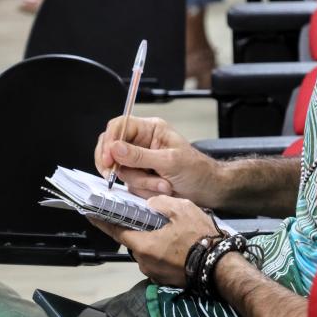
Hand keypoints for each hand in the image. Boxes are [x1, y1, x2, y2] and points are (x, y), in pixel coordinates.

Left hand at [90, 195, 218, 286]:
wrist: (219, 267)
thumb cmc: (199, 238)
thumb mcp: (181, 209)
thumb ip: (160, 203)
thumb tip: (150, 203)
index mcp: (143, 244)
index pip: (115, 230)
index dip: (102, 220)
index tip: (90, 213)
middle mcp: (143, 261)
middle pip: (132, 240)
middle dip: (134, 228)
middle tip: (142, 216)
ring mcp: (153, 272)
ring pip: (144, 250)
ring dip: (149, 240)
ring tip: (165, 229)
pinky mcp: (164, 279)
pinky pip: (155, 260)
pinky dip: (158, 251)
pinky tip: (173, 243)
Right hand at [94, 116, 221, 205]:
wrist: (208, 190)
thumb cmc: (196, 170)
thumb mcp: (169, 161)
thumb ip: (140, 156)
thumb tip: (115, 148)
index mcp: (150, 129)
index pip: (119, 126)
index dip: (109, 141)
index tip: (108, 160)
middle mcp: (142, 143)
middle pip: (112, 148)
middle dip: (117, 165)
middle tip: (116, 175)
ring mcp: (139, 161)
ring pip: (121, 170)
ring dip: (141, 182)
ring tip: (163, 184)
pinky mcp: (140, 177)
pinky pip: (130, 184)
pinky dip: (144, 190)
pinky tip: (161, 189)